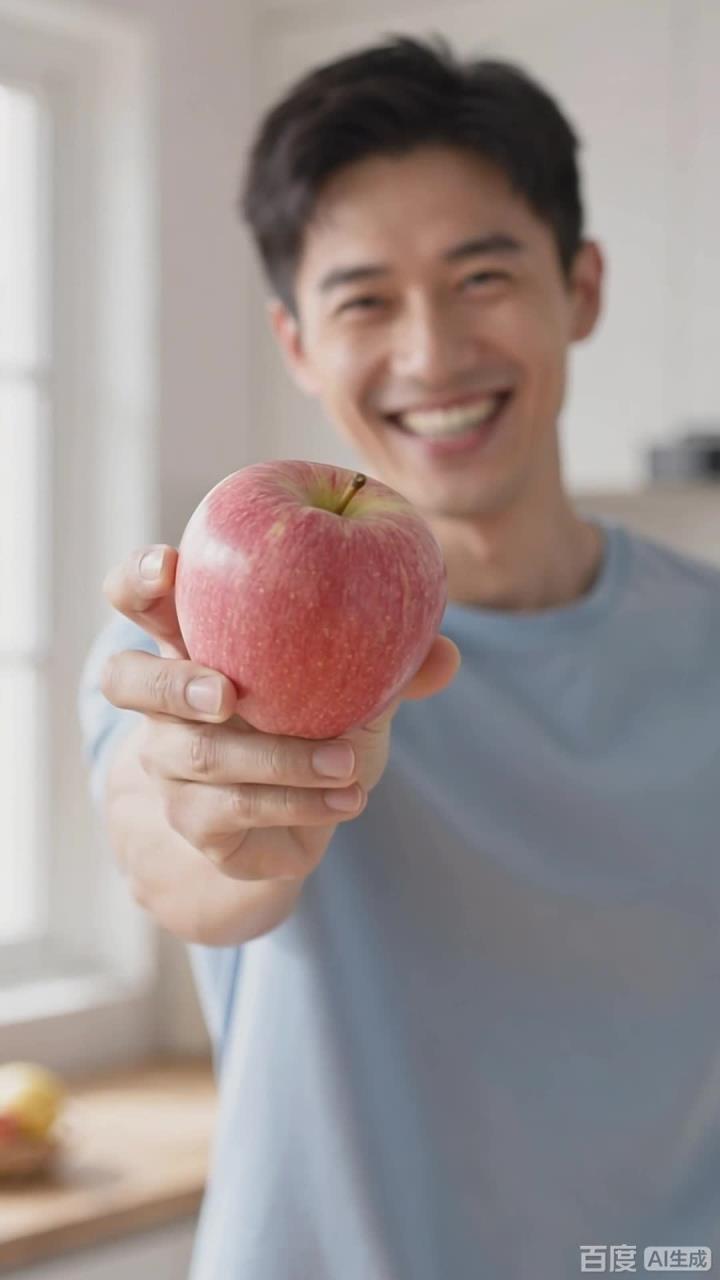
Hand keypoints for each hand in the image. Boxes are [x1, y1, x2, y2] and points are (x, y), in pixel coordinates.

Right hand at [101, 544, 460, 881]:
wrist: (300, 818)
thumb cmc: (317, 725)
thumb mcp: (352, 688)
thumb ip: (389, 665)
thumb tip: (445, 653)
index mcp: (195, 642)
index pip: (138, 598)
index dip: (138, 579)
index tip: (169, 565)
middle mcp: (167, 701)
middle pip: (124, 680)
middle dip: (170, 683)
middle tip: (226, 694)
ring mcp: (171, 763)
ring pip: (200, 758)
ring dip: (279, 759)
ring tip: (350, 762)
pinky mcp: (194, 821)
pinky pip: (234, 811)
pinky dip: (298, 803)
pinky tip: (350, 798)